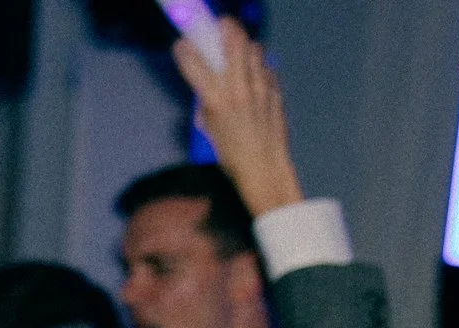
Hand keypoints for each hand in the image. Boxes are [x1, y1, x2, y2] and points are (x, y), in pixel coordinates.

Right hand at [173, 20, 301, 213]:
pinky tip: (255, 77)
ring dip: (245, 46)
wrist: (265, 168)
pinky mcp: (275, 92)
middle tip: (221, 28)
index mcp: (216, 101)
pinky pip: (267, 68)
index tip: (182, 46)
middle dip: (225, 28)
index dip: (185, 51)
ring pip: (254, 49)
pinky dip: (259, 67)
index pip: (195, 63)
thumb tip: (206, 86)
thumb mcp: (209, 130)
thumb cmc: (233, 156)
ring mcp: (260, 88)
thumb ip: (206, 103)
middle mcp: (238, 89)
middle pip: (233, 41)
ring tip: (240, 53)